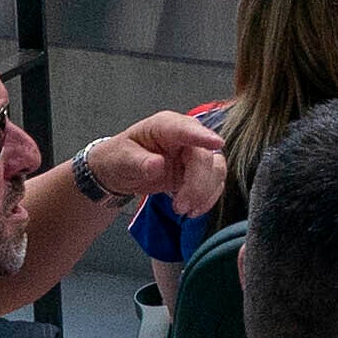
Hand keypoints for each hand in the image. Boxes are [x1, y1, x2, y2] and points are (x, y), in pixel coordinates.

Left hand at [99, 107, 228, 216]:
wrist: (121, 173)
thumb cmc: (119, 158)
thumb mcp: (121, 159)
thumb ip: (139, 161)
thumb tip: (157, 164)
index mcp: (164, 126)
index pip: (186, 128)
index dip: (202, 136)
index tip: (217, 143)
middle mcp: (184, 137)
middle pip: (204, 156)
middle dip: (197, 184)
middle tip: (180, 206)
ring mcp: (193, 155)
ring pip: (215, 170)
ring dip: (204, 193)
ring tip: (184, 210)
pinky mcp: (198, 172)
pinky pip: (214, 183)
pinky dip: (207, 198)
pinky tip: (193, 210)